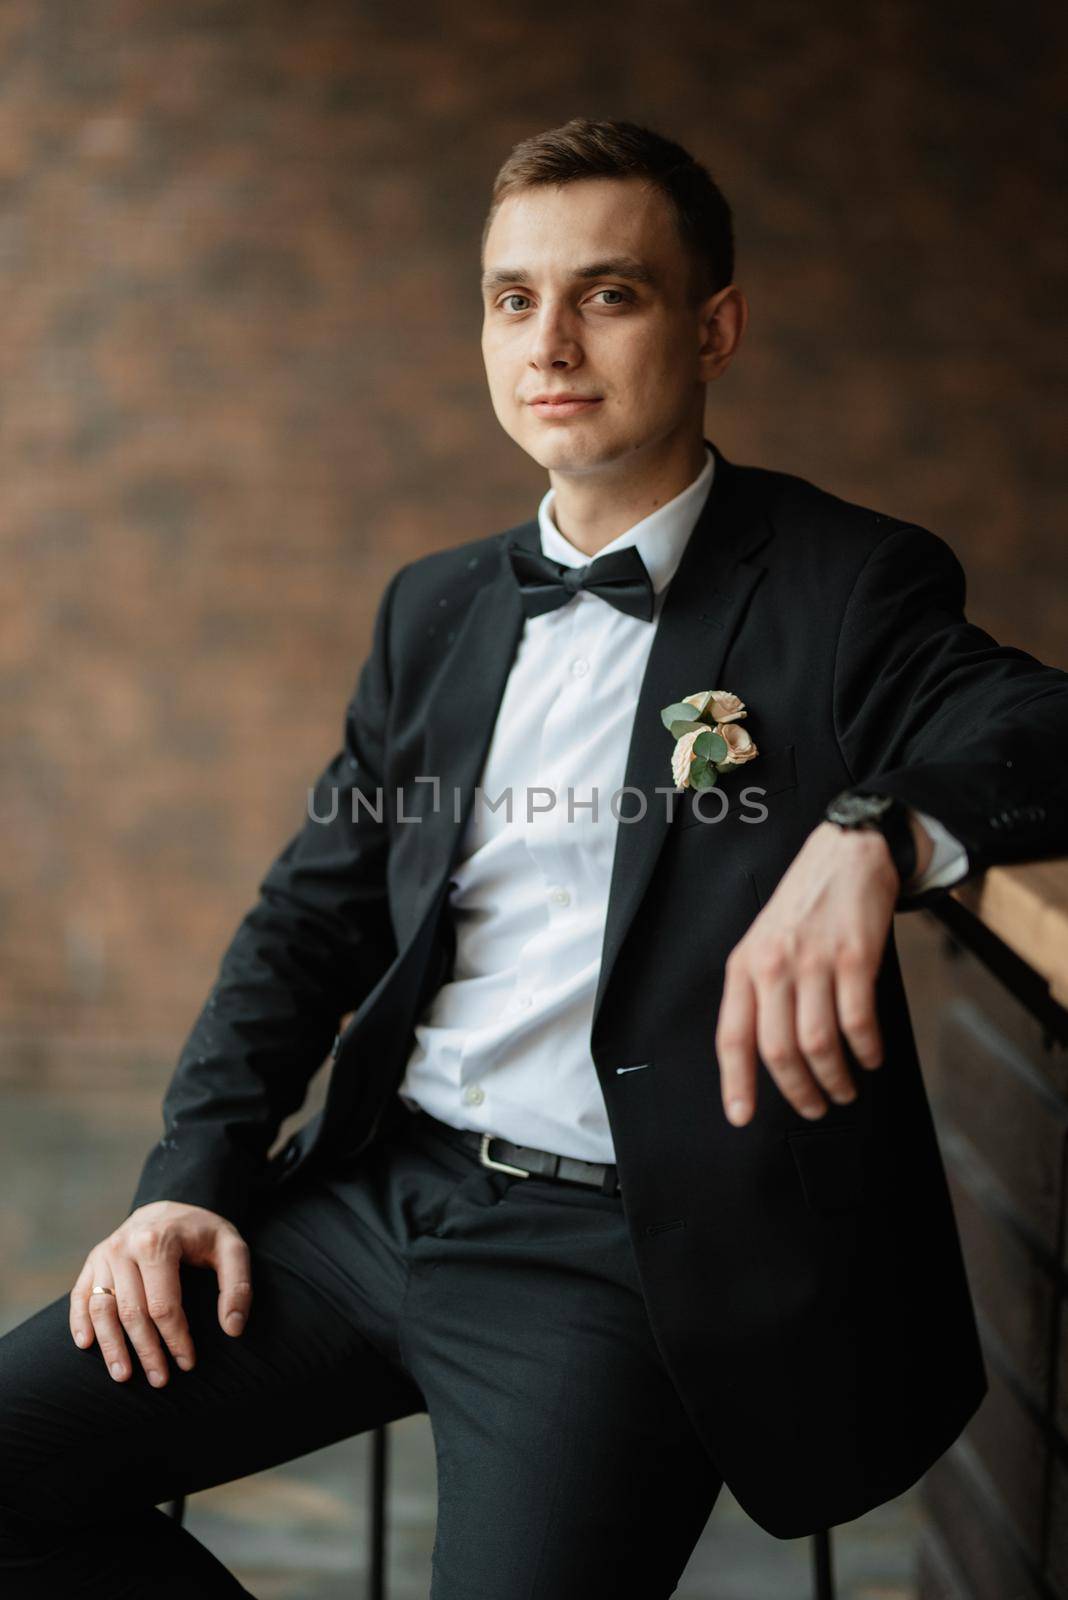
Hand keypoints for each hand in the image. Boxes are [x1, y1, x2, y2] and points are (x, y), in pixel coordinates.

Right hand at [69, 1201, 251, 1387]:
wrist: (172, 1206)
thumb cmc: (203, 1233)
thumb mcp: (232, 1249)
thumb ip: (237, 1286)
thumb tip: (233, 1328)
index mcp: (158, 1242)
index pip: (163, 1305)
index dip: (175, 1339)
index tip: (187, 1363)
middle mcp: (125, 1246)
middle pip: (131, 1312)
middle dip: (146, 1350)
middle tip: (160, 1380)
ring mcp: (105, 1253)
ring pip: (101, 1308)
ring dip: (111, 1346)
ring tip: (124, 1376)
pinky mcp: (93, 1260)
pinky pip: (80, 1295)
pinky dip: (79, 1322)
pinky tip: (86, 1346)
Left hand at [715, 816, 929, 1125]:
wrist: (847, 852)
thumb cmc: (804, 904)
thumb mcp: (763, 942)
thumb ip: (759, 991)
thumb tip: (764, 1054)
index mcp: (744, 965)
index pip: (732, 1036)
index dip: (736, 1082)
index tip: (741, 1116)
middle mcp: (774, 965)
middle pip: (777, 1049)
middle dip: (797, 1090)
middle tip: (814, 1107)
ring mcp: (815, 961)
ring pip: (817, 1043)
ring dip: (834, 1078)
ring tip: (844, 1089)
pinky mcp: (855, 957)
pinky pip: (858, 1022)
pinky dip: (866, 1050)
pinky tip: (870, 1057)